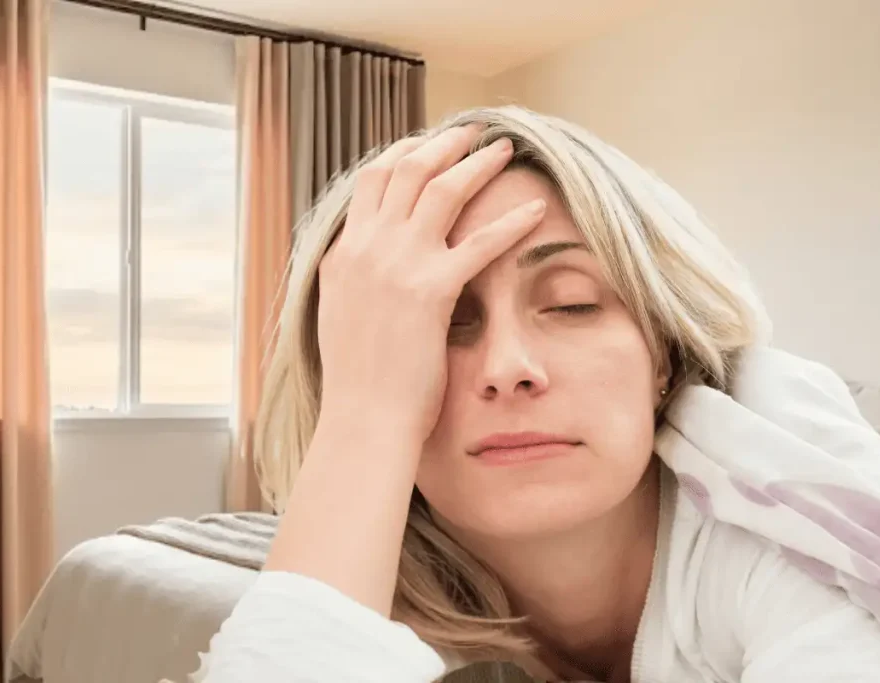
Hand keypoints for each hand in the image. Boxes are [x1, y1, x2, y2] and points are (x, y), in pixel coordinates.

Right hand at [315, 126, 546, 443]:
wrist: (362, 419)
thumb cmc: (360, 382)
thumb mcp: (343, 318)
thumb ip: (357, 280)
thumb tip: (372, 266)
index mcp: (344, 254)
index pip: (372, 181)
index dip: (404, 155)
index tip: (429, 146)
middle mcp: (367, 249)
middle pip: (406, 170)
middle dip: (442, 144)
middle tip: (473, 132)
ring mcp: (396, 265)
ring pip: (441, 190)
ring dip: (475, 163)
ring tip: (503, 151)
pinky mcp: (431, 290)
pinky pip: (480, 242)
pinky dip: (511, 220)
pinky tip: (536, 209)